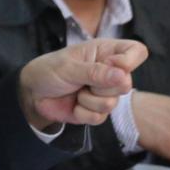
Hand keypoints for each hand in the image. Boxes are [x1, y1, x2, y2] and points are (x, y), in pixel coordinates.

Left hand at [19, 39, 147, 128]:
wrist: (32, 93)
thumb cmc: (49, 70)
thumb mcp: (69, 67)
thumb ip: (95, 72)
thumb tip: (123, 76)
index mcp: (106, 52)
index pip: (137, 52)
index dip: (129, 61)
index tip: (111, 64)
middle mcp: (110, 72)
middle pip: (126, 84)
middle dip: (100, 86)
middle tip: (81, 80)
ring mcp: (105, 93)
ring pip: (112, 103)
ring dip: (87, 100)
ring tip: (75, 91)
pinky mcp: (97, 111)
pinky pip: (99, 117)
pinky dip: (82, 112)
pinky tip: (73, 104)